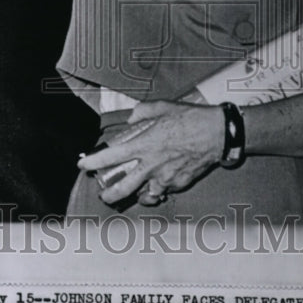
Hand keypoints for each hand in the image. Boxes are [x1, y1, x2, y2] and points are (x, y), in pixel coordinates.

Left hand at [77, 101, 223, 206]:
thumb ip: (142, 113)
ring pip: (143, 196)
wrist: (218, 133)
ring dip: (135, 195)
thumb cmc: (191, 118)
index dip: (94, 162)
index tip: (84, 165)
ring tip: (131, 193)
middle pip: (122, 188)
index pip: (111, 156)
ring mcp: (165, 177)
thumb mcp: (162, 107)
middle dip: (109, 194)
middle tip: (104, 194)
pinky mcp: (179, 184)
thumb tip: (132, 120)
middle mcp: (151, 164)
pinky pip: (163, 191)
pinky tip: (156, 186)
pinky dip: (157, 191)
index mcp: (144, 144)